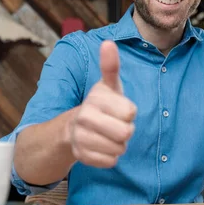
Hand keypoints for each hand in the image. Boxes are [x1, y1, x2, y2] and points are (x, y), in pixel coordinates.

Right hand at [67, 40, 136, 167]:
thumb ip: (110, 66)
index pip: (131, 112)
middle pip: (126, 133)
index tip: (117, 109)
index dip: (129, 112)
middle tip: (115, 124)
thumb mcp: (107, 85)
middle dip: (126, 131)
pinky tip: (101, 146)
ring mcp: (81, 138)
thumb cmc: (100, 105)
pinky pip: (110, 162)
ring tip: (107, 135)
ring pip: (119, 149)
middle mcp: (85, 118)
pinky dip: (110, 157)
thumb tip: (108, 43)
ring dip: (118, 145)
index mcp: (95, 99)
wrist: (73, 128)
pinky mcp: (81, 156)